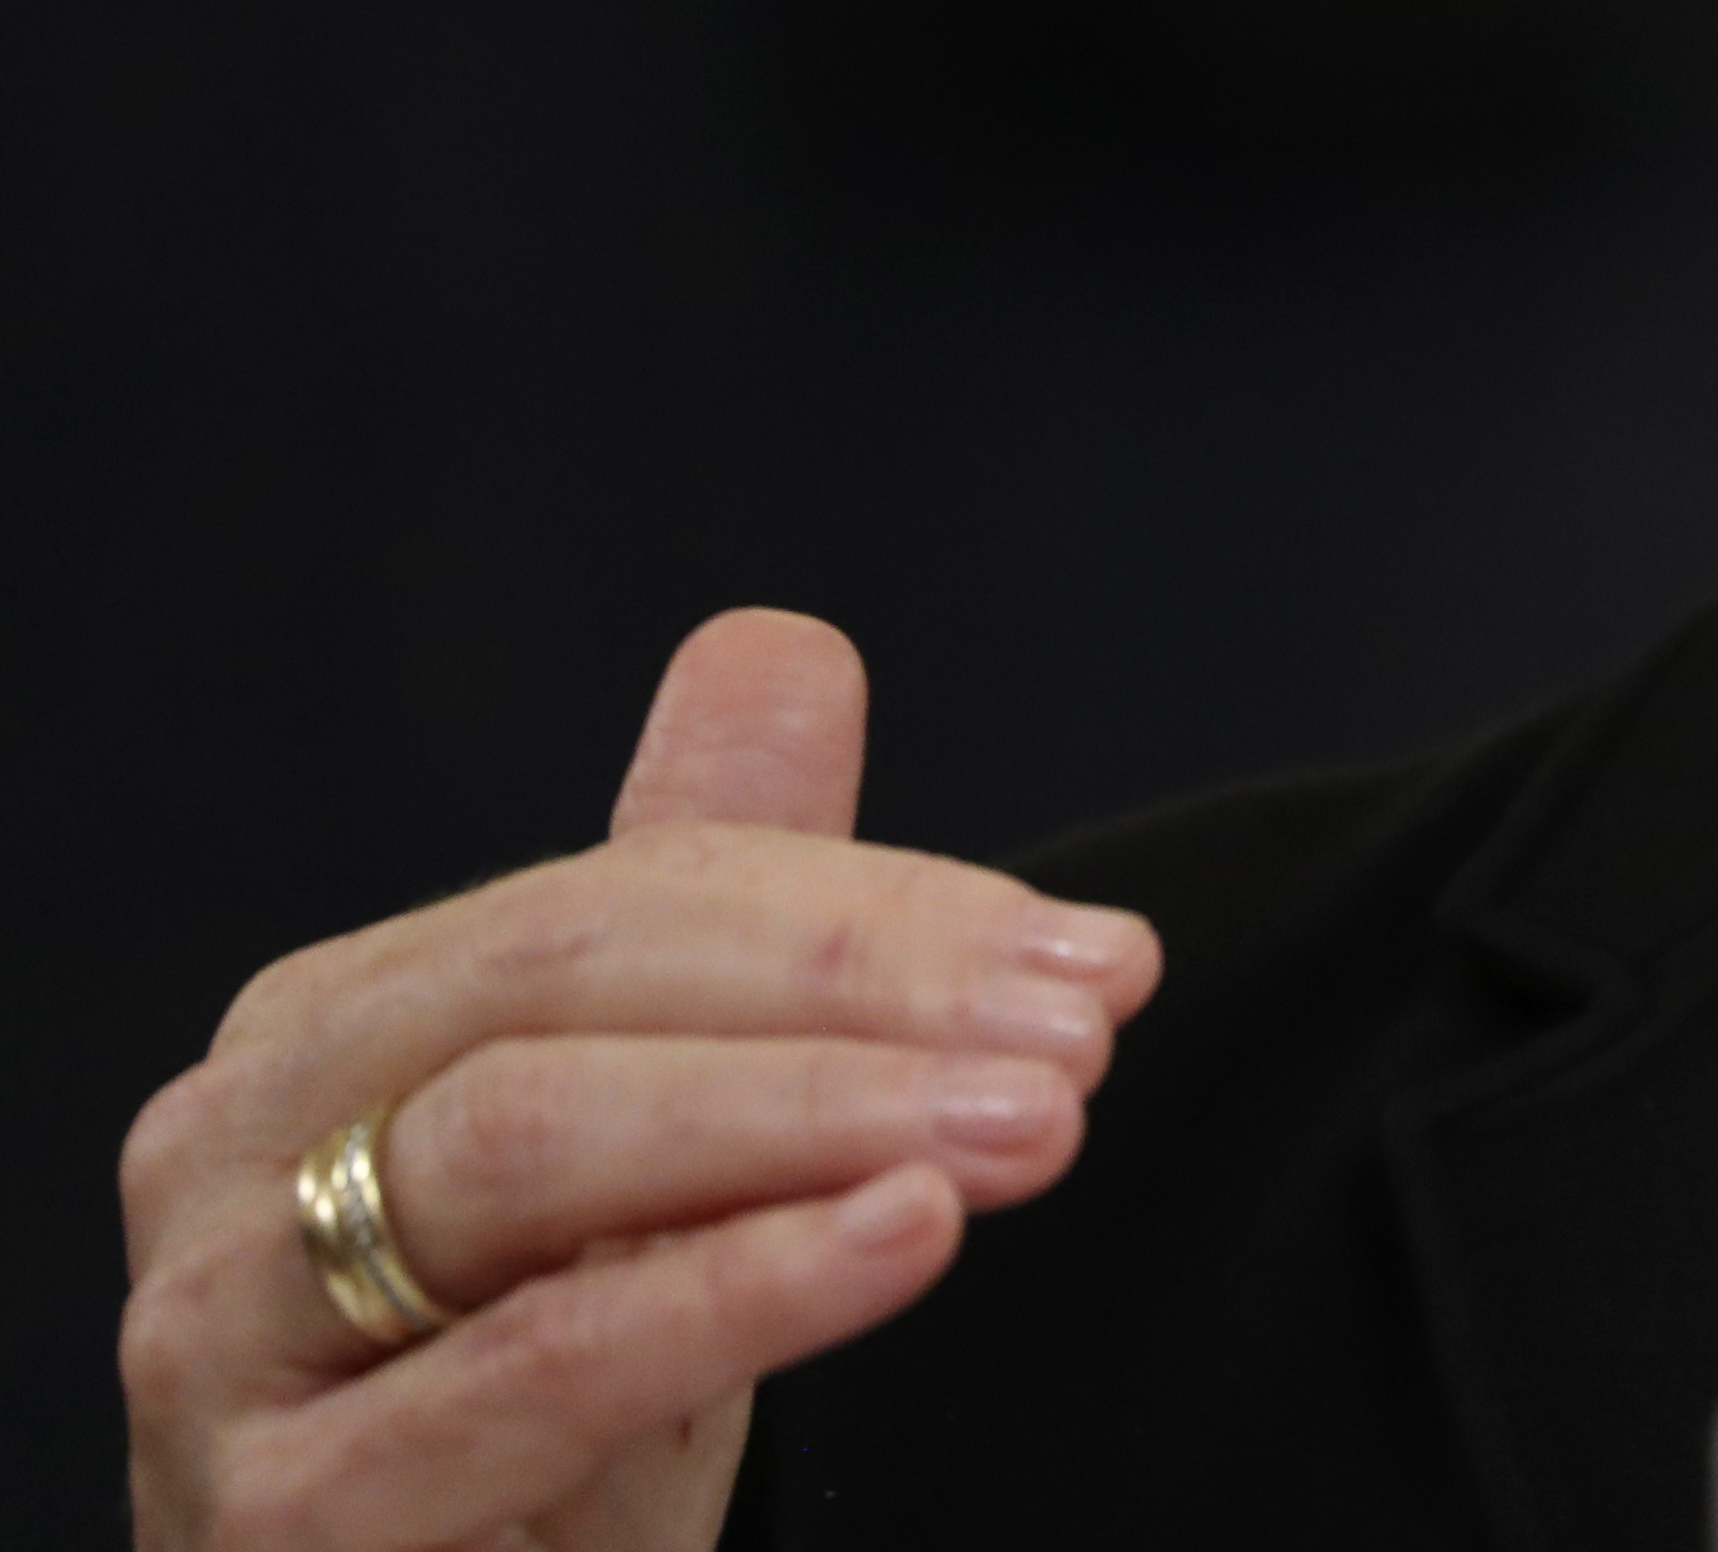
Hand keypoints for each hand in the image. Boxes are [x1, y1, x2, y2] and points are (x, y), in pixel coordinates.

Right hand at [120, 613, 1160, 1551]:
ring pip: (533, 1149)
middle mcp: (236, 1158)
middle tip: (1084, 1028)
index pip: (619, 901)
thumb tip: (780, 651)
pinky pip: (527, 1366)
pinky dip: (735, 1288)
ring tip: (1032, 1125)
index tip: (1097, 953)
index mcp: (332, 1034)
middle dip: (860, 988)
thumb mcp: (651, 1156)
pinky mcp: (270, 1523)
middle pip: (568, 989)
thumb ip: (698, 904)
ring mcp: (221, 1339)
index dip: (873, 909)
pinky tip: (904, 1239)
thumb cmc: (544, 1415)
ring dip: (820, 1115)